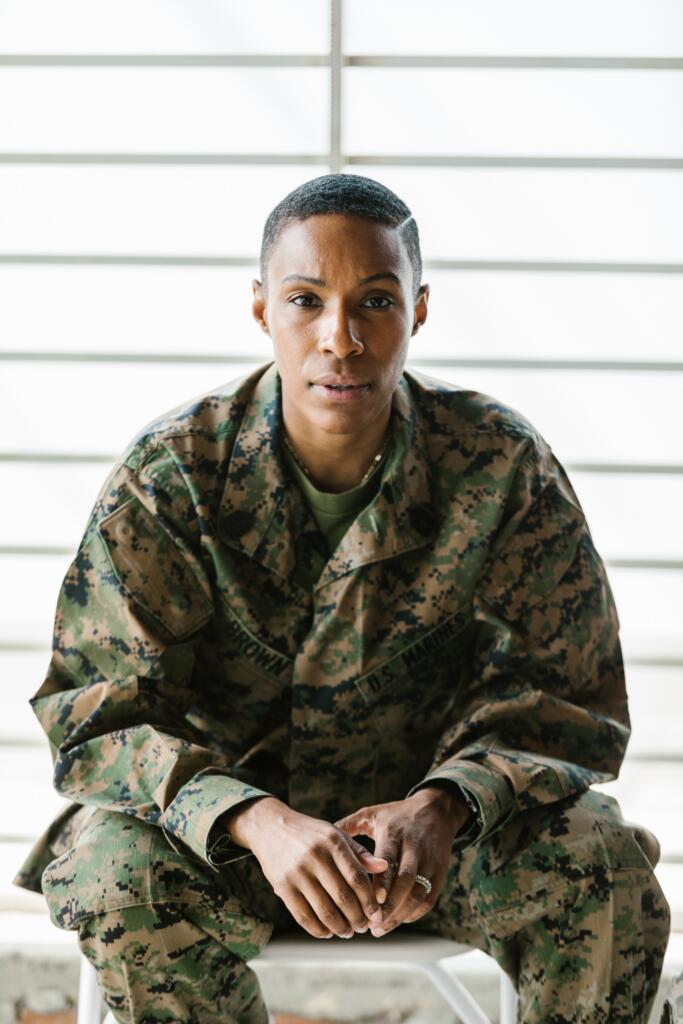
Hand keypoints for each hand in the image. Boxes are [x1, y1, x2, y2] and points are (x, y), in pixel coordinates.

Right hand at [221, 796, 388, 939]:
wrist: (271, 827)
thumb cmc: (311, 833)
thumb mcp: (336, 834)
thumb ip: (360, 853)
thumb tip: (384, 868)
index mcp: (332, 842)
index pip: (357, 877)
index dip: (369, 900)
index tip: (377, 914)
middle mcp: (315, 856)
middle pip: (342, 897)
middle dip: (357, 918)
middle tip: (364, 927)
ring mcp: (297, 872)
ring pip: (324, 910)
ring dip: (340, 927)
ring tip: (348, 932)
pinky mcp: (282, 886)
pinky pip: (303, 915)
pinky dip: (318, 929)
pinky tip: (328, 932)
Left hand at [334, 785, 470, 936]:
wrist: (437, 811)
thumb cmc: (397, 815)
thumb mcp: (372, 814)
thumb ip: (348, 827)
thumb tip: (321, 842)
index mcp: (394, 832)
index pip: (388, 859)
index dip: (381, 882)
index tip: (371, 901)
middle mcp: (414, 847)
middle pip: (406, 880)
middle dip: (390, 905)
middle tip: (371, 924)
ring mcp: (430, 861)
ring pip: (418, 893)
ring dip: (400, 914)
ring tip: (380, 928)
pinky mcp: (440, 872)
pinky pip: (429, 899)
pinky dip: (413, 913)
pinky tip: (396, 921)